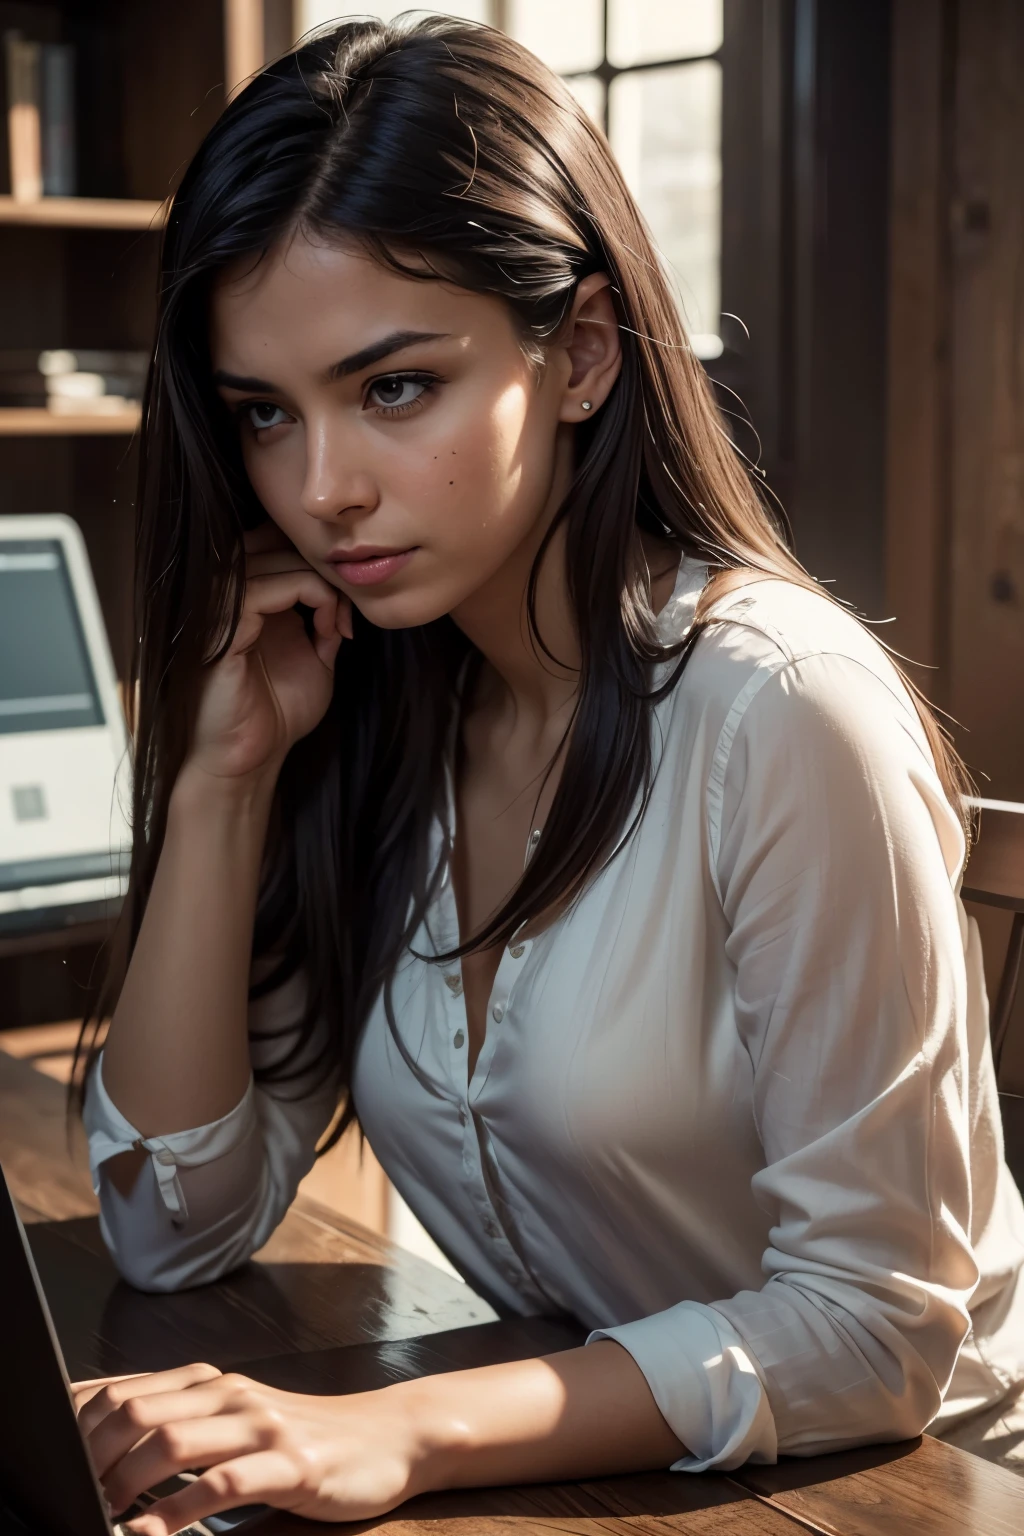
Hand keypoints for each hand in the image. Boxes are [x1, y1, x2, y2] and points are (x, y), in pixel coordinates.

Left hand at [72, 1362, 425, 1533]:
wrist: (388, 1437)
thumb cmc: (305, 1438)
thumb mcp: (238, 1422)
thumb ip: (183, 1426)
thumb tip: (110, 1446)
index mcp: (211, 1383)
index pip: (122, 1390)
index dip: (77, 1425)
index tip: (54, 1460)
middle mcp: (230, 1395)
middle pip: (135, 1412)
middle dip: (90, 1458)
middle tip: (74, 1496)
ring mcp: (260, 1426)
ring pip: (169, 1442)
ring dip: (123, 1485)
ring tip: (102, 1515)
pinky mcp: (289, 1465)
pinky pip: (219, 1485)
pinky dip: (173, 1513)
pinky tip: (149, 1534)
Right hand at [186, 522, 351, 784]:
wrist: (249, 761)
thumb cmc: (276, 715)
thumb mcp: (316, 660)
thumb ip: (325, 622)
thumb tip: (342, 594)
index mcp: (245, 601)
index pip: (270, 543)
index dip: (312, 557)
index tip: (347, 603)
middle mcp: (226, 599)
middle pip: (268, 541)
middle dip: (319, 566)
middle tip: (349, 608)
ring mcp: (217, 612)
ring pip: (265, 557)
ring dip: (314, 579)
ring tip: (338, 618)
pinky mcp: (218, 631)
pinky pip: (258, 588)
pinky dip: (303, 594)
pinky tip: (324, 625)